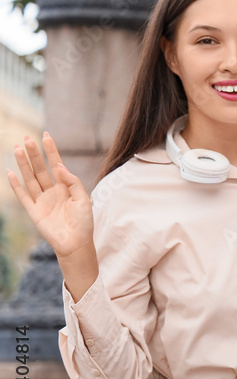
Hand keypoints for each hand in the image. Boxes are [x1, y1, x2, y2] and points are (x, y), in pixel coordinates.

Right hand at [8, 133, 94, 257]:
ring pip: (30, 178)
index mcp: (65, 187)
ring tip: (18, 148)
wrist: (76, 243)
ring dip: (24, 164)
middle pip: (40, 169)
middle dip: (34, 154)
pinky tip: (10, 172)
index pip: (56, 164)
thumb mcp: (83, 199)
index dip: (51, 151)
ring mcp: (42, 201)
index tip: (46, 136)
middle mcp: (52, 192)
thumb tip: (60, 166)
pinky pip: (23, 196)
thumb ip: (72, 181)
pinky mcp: (34, 211)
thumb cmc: (83, 222)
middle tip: (27, 139)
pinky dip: (16, 185)